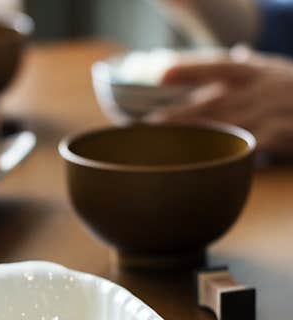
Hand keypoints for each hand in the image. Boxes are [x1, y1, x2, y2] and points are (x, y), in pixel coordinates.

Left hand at [152, 50, 292, 154]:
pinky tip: (205, 162)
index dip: (190, 69)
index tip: (161, 76)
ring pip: (226, 125)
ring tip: (163, 149)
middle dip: (177, 117)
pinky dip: (226, 153)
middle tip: (145, 128)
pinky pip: (248, 147)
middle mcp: (262, 88)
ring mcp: (272, 111)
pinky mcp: (281, 135)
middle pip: (212, 103)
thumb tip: (237, 52)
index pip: (220, 66)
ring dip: (193, 137)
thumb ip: (253, 66)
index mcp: (257, 71)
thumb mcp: (278, 72)